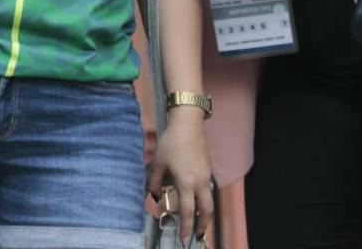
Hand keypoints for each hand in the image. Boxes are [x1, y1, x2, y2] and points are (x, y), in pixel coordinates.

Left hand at [147, 113, 213, 242]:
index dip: (185, 227)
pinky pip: (207, 189)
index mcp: (187, 182)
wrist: (188, 124)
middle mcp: (200, 182)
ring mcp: (207, 175)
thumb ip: (154, 181)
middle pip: (206, 210)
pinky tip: (194, 198)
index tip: (183, 238)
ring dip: (204, 213)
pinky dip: (203, 198)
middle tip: (196, 235)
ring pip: (209, 200)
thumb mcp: (158, 162)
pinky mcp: (208, 169)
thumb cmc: (171, 142)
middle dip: (203, 225)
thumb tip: (152, 195)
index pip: (187, 211)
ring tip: (196, 221)